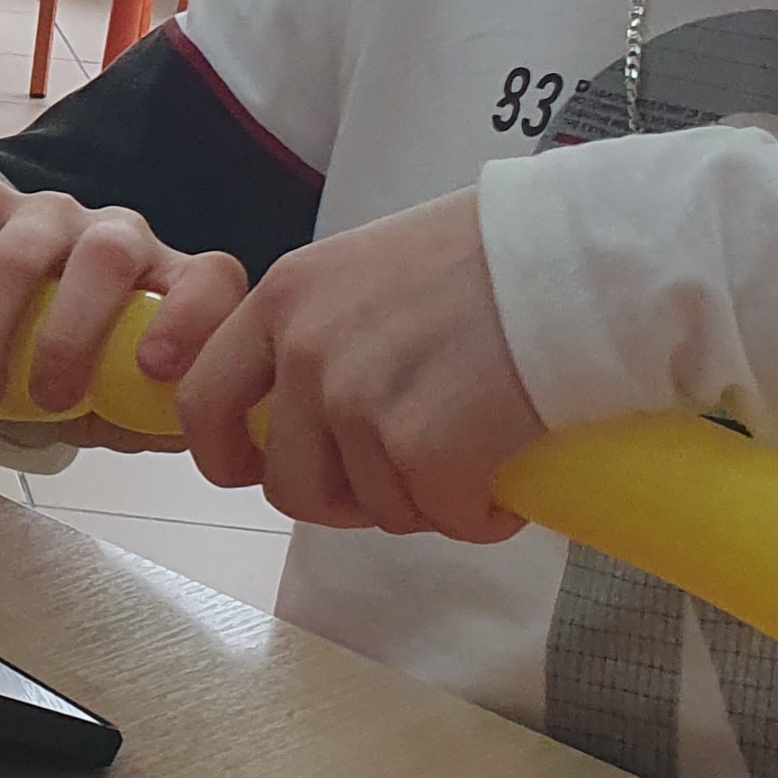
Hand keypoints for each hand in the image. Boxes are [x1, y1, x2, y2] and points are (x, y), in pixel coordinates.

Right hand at [0, 176, 246, 452]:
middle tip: (42, 400)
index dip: (189, 318)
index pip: (209, 279)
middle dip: (70, 333)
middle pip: (106, 257)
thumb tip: (171, 433)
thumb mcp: (120, 398)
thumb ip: (142, 414)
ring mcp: (51, 214)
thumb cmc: (82, 365)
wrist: (16, 315)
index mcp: (171, 281)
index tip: (152, 368)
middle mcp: (119, 235)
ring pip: (24, 251)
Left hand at [171, 188, 541, 539]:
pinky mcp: (425, 449)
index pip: (203, 399)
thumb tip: (307, 409)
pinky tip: (507, 481)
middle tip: (400, 480)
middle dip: (342, 501)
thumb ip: (322, 331)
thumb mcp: (366, 270)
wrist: (574, 259)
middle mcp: (307, 352)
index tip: (256, 470)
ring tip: (474, 458)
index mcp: (284, 301)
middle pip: (286, 484)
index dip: (225, 453)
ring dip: (423, 502)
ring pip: (372, 509)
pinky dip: (479, 515)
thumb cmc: (489, 258)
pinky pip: (442, 519)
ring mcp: (360, 403)